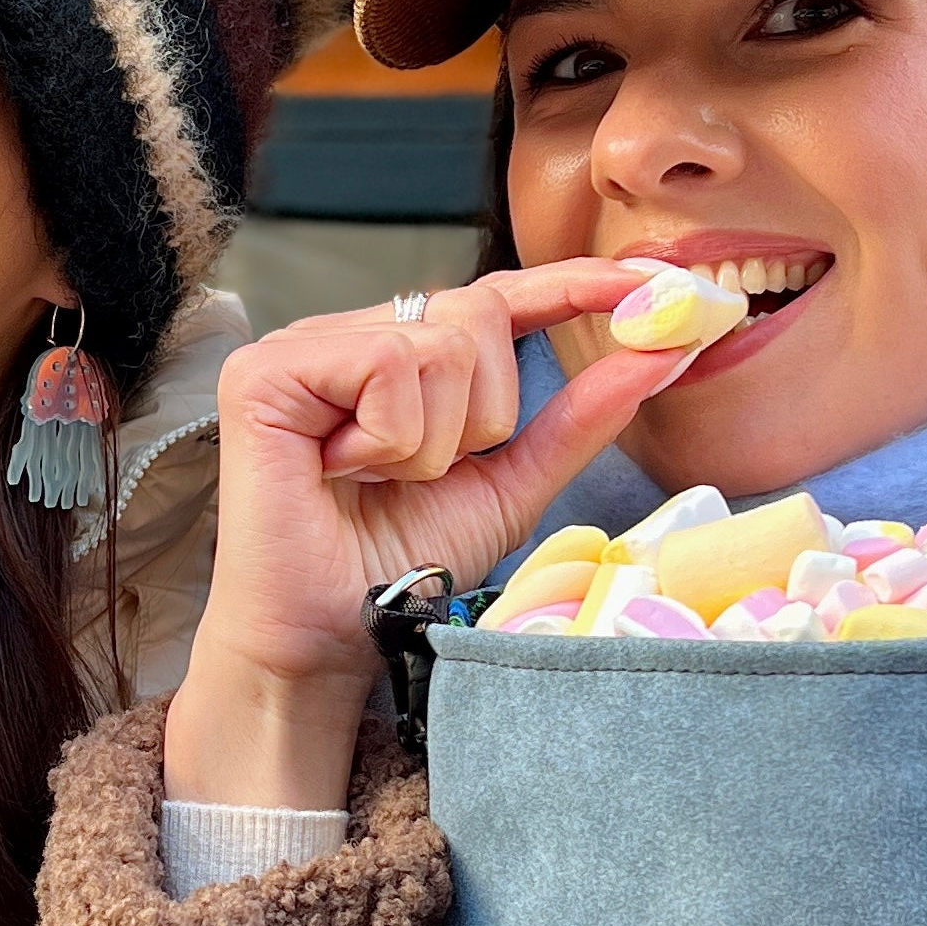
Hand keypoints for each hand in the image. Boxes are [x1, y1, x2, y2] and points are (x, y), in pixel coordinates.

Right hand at [163, 262, 686, 808]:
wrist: (324, 641)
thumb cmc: (396, 569)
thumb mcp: (509, 488)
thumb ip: (577, 420)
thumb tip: (659, 351)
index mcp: (402, 353)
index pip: (501, 296)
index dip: (576, 285)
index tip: (659, 284)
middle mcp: (351, 333)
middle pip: (479, 315)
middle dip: (483, 416)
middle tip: (425, 476)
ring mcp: (305, 345)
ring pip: (439, 344)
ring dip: (434, 442)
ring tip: (379, 484)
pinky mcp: (267, 371)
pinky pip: (386, 364)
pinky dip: (390, 439)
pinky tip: (343, 473)